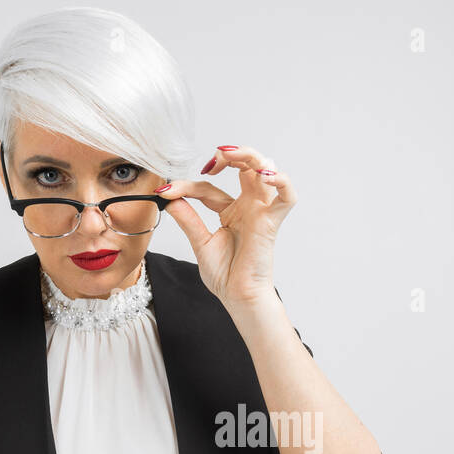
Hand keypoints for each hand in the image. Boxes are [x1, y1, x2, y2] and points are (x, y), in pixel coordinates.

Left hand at [156, 144, 296, 306]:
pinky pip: (287, 196)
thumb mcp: (200, 242)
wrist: (238, 297)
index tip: (165, 192)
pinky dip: (282, 181)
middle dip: (229, 156)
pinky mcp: (271, 221)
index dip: (186, 187)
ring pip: (266, 169)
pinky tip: (265, 175)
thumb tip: (169, 198)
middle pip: (245, 166)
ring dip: (250, 156)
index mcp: (232, 211)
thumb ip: (188, 219)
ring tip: (228, 156)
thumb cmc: (226, 275)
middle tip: (209, 161)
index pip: (208, 188)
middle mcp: (249, 206)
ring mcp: (261, 211)